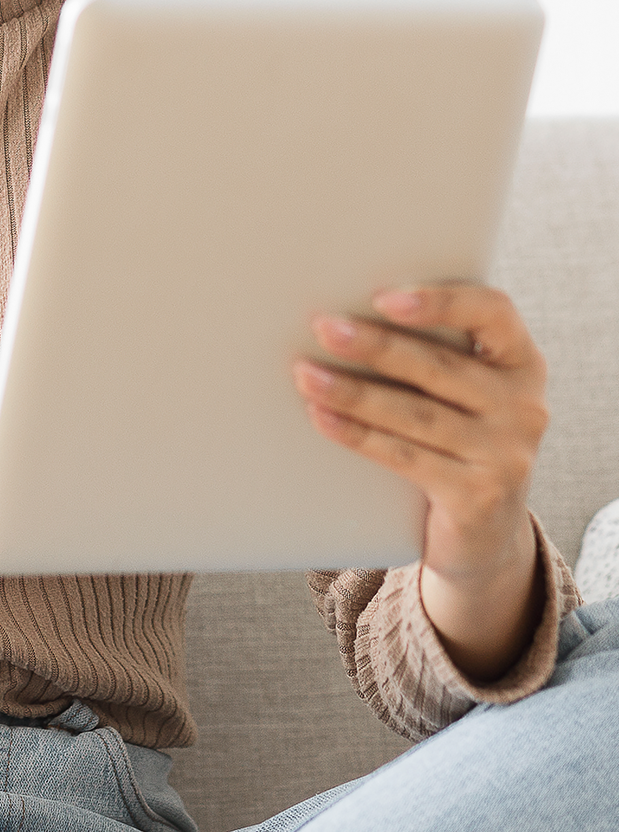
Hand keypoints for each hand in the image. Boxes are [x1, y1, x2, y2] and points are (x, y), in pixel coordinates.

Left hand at [292, 284, 548, 679]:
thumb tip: (346, 315)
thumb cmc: (458, 440)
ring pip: (417, 414)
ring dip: (354, 392)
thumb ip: (433, 354)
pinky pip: (406, 457)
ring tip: (306, 374)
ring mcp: (506, 454)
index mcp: (522, 362)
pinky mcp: (478, 496)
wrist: (485, 533)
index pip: (493, 312)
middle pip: (441, 367)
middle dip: (376, 346)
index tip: (384, 297)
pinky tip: (323, 417)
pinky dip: (359, 435)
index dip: (440, 302)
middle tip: (323, 327)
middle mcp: (524, 405)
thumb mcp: (464, 394)